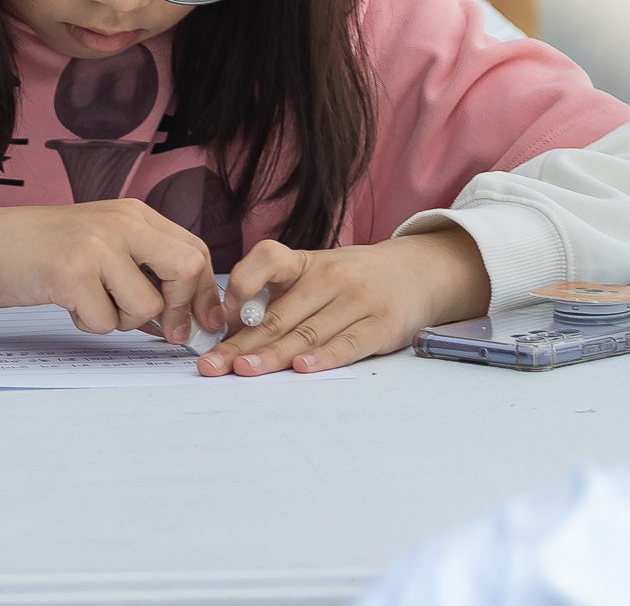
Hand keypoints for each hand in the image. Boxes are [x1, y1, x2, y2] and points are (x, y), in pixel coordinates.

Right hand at [0, 200, 227, 342]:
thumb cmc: (41, 251)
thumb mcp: (101, 245)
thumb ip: (141, 269)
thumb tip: (187, 319)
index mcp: (132, 213)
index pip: (193, 250)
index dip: (204, 293)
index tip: (202, 323)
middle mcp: (120, 222)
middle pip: (186, 269)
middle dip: (183, 310)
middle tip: (169, 333)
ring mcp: (96, 245)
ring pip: (147, 306)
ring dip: (122, 320)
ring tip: (90, 302)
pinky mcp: (71, 272)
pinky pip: (106, 322)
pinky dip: (89, 324)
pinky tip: (67, 303)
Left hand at [197, 226, 487, 377]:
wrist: (417, 272)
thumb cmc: (352, 279)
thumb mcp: (314, 273)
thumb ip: (278, 296)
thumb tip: (230, 329)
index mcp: (305, 262)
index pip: (267, 259)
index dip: (240, 283)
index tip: (219, 314)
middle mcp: (329, 276)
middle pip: (278, 314)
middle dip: (240, 343)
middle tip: (212, 365)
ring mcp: (358, 300)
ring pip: (307, 332)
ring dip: (273, 355)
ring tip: (244, 370)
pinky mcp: (383, 325)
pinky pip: (348, 343)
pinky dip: (324, 357)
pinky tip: (301, 368)